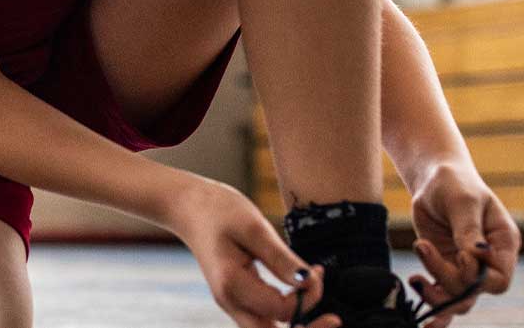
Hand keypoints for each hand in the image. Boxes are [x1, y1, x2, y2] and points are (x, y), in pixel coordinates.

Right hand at [169, 178, 336, 327]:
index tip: (318, 272)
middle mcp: (230, 303)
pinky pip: (266, 319)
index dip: (309, 298)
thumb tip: (308, 282)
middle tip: (335, 318)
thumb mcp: (254, 227)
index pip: (283, 312)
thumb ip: (281, 258)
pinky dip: (288, 313)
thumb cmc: (219, 210)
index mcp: (232, 286)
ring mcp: (232, 304)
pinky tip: (301, 289)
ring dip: (298, 324)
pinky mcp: (238, 299)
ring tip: (317, 297)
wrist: (188, 207)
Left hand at [407, 162, 519, 327]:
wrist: (434, 180)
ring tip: (416, 279)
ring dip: (436, 295)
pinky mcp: (444, 268)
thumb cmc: (454, 183)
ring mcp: (466, 267)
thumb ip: (468, 230)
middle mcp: (488, 261)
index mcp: (503, 244)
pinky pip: (441, 294)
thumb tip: (475, 257)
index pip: (499, 280)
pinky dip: (429, 297)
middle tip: (424, 248)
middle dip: (449, 281)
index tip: (460, 255)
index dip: (478, 277)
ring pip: (457, 299)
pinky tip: (415, 282)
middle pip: (474, 292)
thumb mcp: (462, 202)